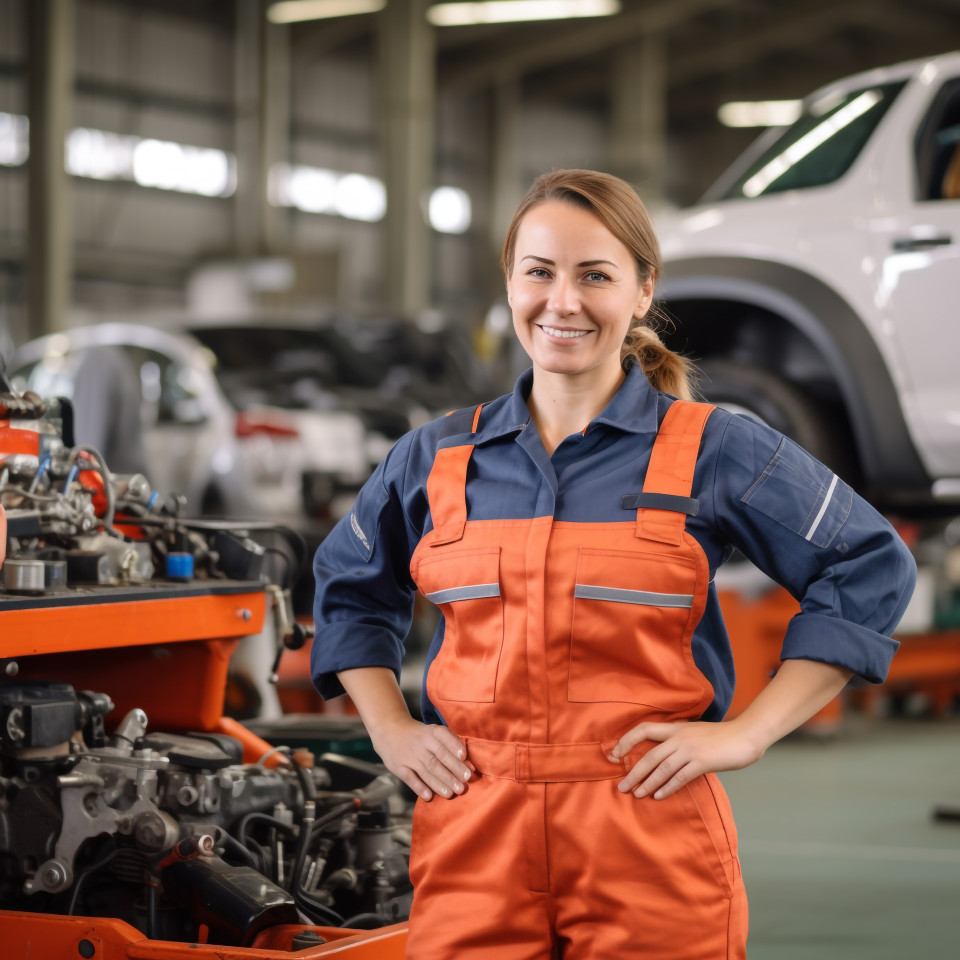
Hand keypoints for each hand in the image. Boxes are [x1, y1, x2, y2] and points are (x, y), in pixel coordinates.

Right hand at [370, 716, 472, 801]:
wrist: (389, 730)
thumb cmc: (420, 735)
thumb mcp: (433, 732)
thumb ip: (450, 746)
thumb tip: (470, 765)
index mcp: (432, 732)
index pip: (444, 737)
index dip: (454, 746)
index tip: (464, 757)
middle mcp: (421, 742)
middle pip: (438, 757)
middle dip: (452, 771)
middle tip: (464, 784)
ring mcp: (409, 755)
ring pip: (426, 770)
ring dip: (440, 783)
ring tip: (451, 793)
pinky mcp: (399, 766)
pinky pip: (410, 778)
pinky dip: (419, 787)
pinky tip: (429, 796)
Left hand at [609, 719, 765, 799]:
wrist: (746, 735)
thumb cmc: (722, 737)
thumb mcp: (695, 734)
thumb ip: (679, 742)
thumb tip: (664, 756)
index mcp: (676, 728)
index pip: (643, 729)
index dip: (626, 741)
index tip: (613, 755)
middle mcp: (679, 737)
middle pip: (649, 754)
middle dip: (633, 772)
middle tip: (621, 787)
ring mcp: (690, 749)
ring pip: (661, 767)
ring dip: (647, 782)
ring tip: (636, 794)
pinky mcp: (702, 761)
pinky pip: (680, 776)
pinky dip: (667, 787)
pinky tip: (658, 796)